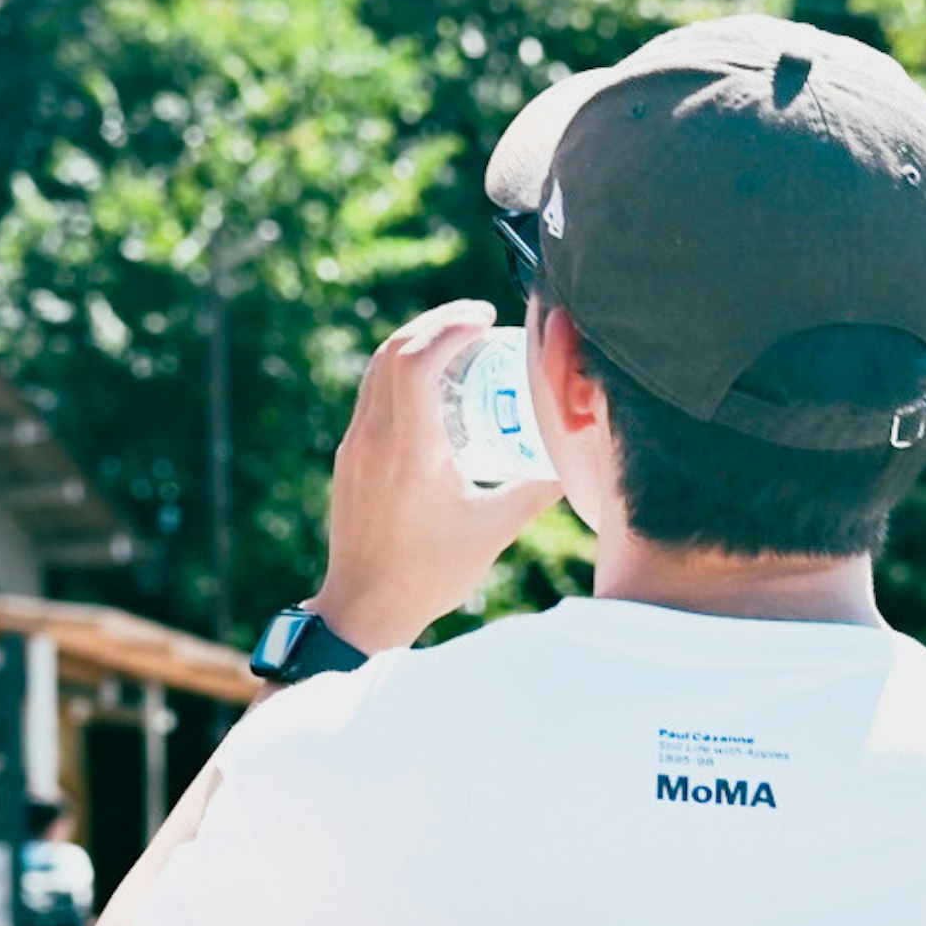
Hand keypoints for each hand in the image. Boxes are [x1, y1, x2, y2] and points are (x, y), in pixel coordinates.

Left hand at [308, 299, 564, 652]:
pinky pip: (371, 395)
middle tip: (478, 320)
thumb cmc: (428, 573)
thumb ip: (537, 488)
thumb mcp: (493, 530)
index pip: (418, 359)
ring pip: (377, 369)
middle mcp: (375, 437)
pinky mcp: (349, 457)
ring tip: (458, 344)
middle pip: (394, 350)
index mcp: (410, 447)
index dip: (451, 326)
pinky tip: (432, 388)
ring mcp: (355, 444)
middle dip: (437, 323)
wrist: (364, 606)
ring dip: (416, 344)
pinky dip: (400, 373)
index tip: (486, 318)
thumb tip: (576, 456)